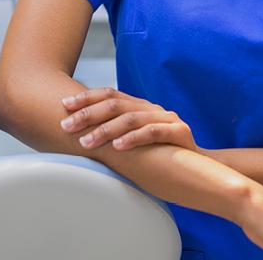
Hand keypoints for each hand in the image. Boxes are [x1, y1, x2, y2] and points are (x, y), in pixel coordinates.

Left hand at [59, 87, 197, 152]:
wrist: (199, 168)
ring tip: (86, 142)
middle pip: (115, 104)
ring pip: (131, 118)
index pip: (109, 94)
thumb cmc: (158, 156)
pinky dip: (133, 139)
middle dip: (87, 115)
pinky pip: (153, 132)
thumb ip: (113, 132)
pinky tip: (117, 147)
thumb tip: (76, 131)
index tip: (64, 104)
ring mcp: (166, 118)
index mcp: (138, 105)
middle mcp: (150, 108)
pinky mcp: (180, 132)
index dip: (86, 97)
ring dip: (105, 130)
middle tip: (66, 126)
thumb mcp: (133, 141)